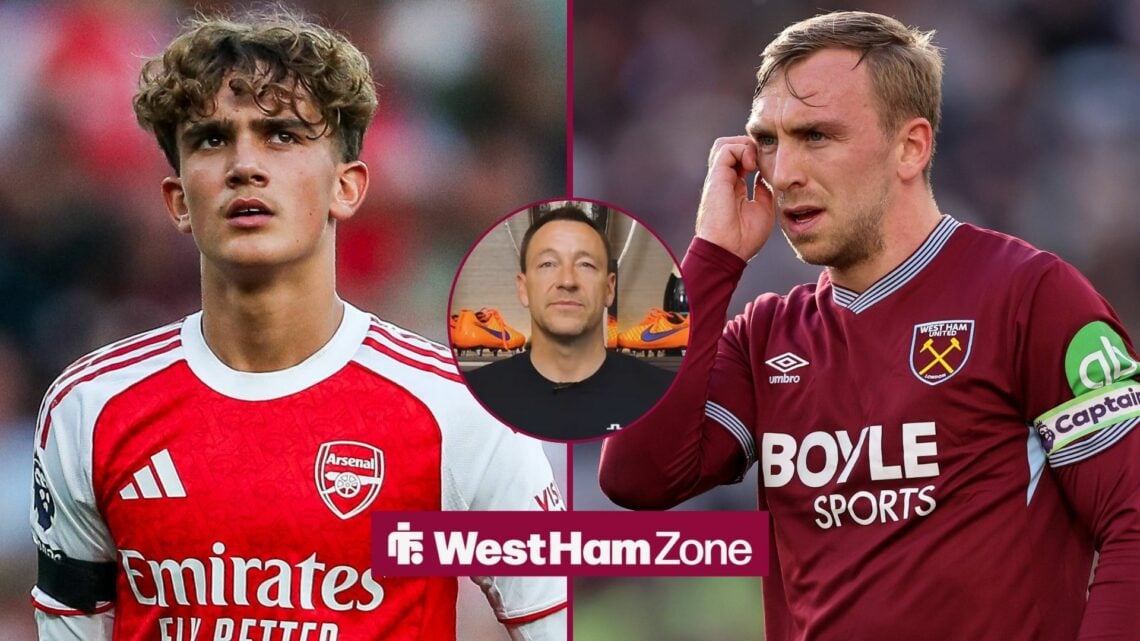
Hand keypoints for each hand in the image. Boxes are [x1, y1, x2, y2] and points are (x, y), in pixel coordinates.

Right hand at [695, 136, 774, 261]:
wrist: (728, 250)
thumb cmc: (744, 238)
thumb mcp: (763, 209)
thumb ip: (763, 190)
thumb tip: (764, 176)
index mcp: (733, 187)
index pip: (740, 159)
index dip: (756, 156)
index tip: (769, 167)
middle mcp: (723, 179)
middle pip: (731, 147)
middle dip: (749, 147)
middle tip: (762, 162)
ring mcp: (718, 177)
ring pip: (725, 143)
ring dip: (744, 146)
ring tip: (755, 163)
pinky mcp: (716, 176)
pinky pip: (726, 148)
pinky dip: (742, 150)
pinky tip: (752, 166)